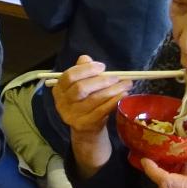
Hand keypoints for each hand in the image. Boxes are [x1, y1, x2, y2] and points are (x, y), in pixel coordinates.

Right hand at [50, 55, 129, 175]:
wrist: (86, 128)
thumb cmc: (85, 100)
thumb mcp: (81, 84)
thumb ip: (82, 70)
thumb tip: (86, 59)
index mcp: (59, 89)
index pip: (69, 76)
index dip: (86, 70)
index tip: (102, 67)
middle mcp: (62, 103)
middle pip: (80, 88)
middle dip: (102, 80)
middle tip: (117, 77)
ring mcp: (72, 115)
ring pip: (94, 99)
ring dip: (113, 90)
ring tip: (127, 84)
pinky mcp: (84, 124)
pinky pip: (102, 110)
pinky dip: (114, 101)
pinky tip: (123, 95)